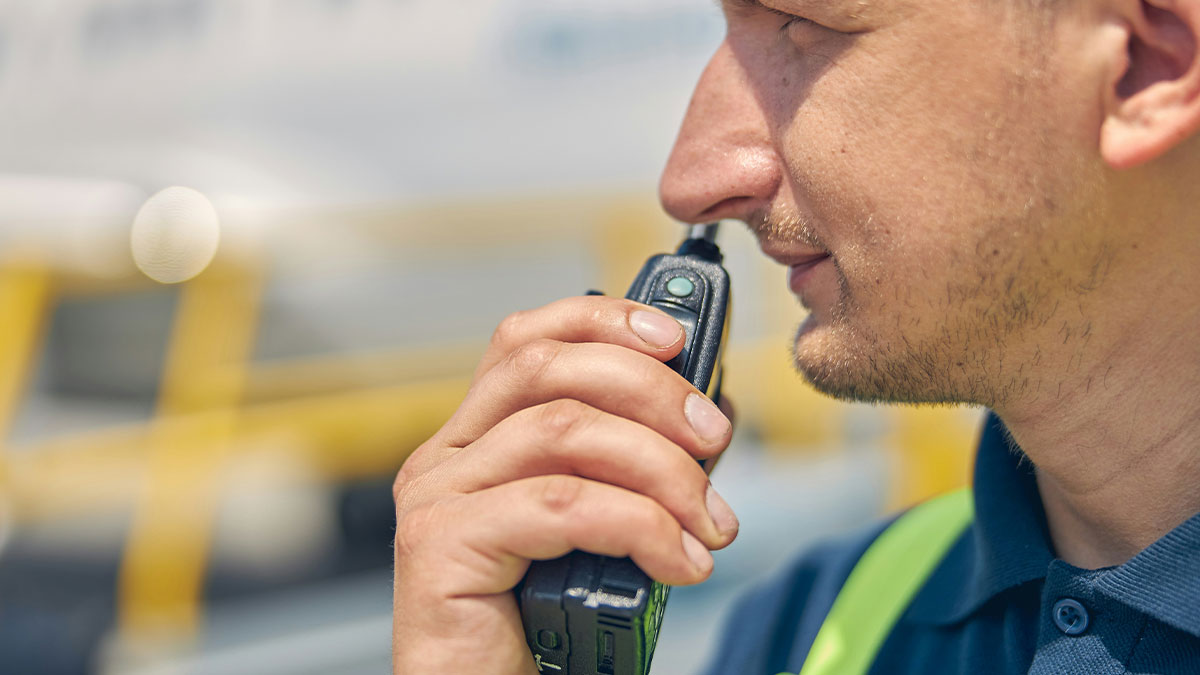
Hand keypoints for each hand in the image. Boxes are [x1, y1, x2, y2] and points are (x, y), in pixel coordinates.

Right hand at [391, 296, 738, 672]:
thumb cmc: (544, 623)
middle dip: (651, 392)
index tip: (676, 338)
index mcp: (478, 439)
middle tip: (714, 438)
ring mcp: (435, 496)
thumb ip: (621, 466)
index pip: (526, 339)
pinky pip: (560, 505)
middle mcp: (446, 456)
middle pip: (549, 370)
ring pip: (564, 432)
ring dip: (661, 470)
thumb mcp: (593, 523)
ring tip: (710, 523)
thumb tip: (699, 418)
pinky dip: (638, 525)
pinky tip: (677, 562)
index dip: (602, 320)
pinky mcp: (439, 545)